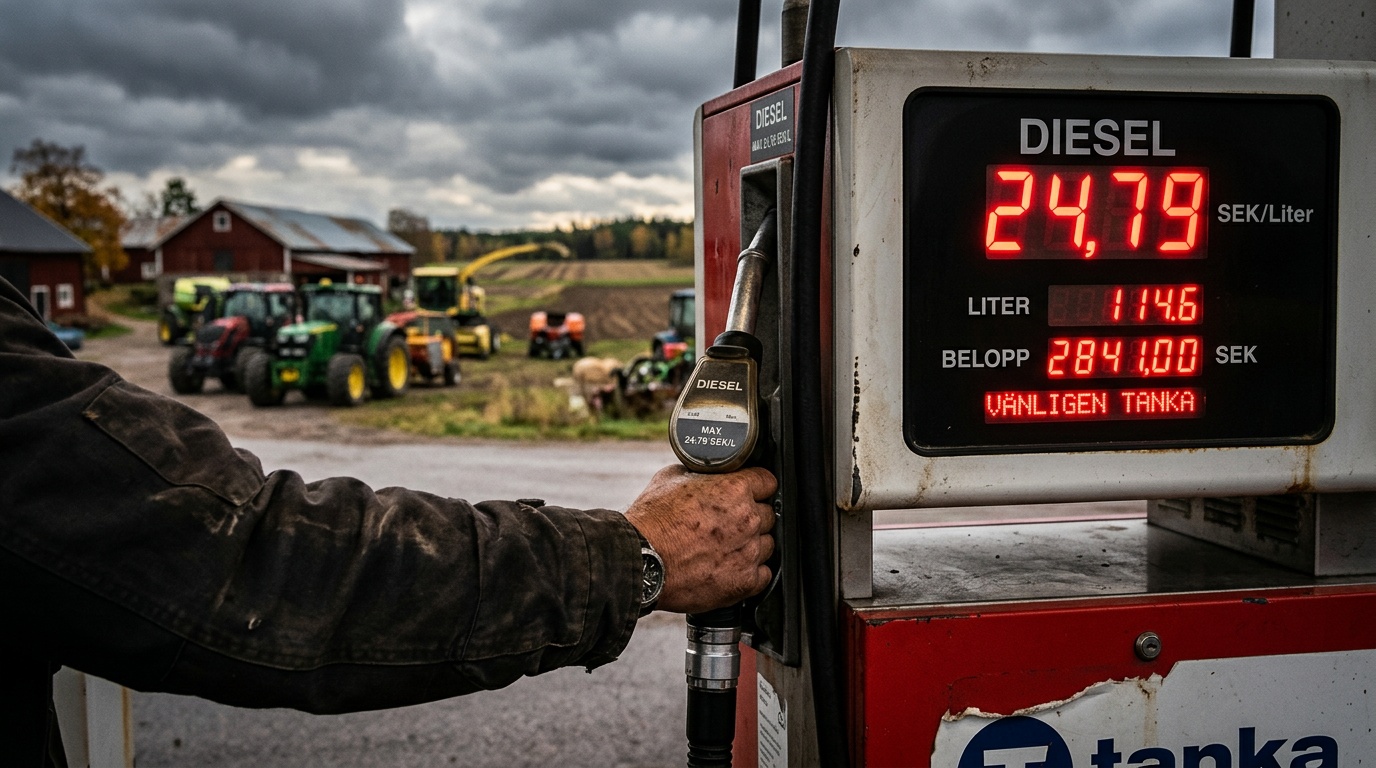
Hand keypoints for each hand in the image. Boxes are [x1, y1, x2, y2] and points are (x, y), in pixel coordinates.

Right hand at [625, 464, 776, 613]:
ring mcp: (749, 552)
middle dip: (751, 518)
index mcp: (735, 489)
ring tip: (726, 548)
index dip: (756, 487)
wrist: (640, 560)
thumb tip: (706, 475)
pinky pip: (763, 574)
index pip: (767, 482)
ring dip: (751, 545)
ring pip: (767, 545)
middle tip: (728, 524)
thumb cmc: (651, 521)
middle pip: (768, 515)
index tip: (750, 493)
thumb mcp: (672, 478)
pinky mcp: (744, 582)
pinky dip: (750, 572)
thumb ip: (700, 474)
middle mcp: (748, 519)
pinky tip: (730, 568)